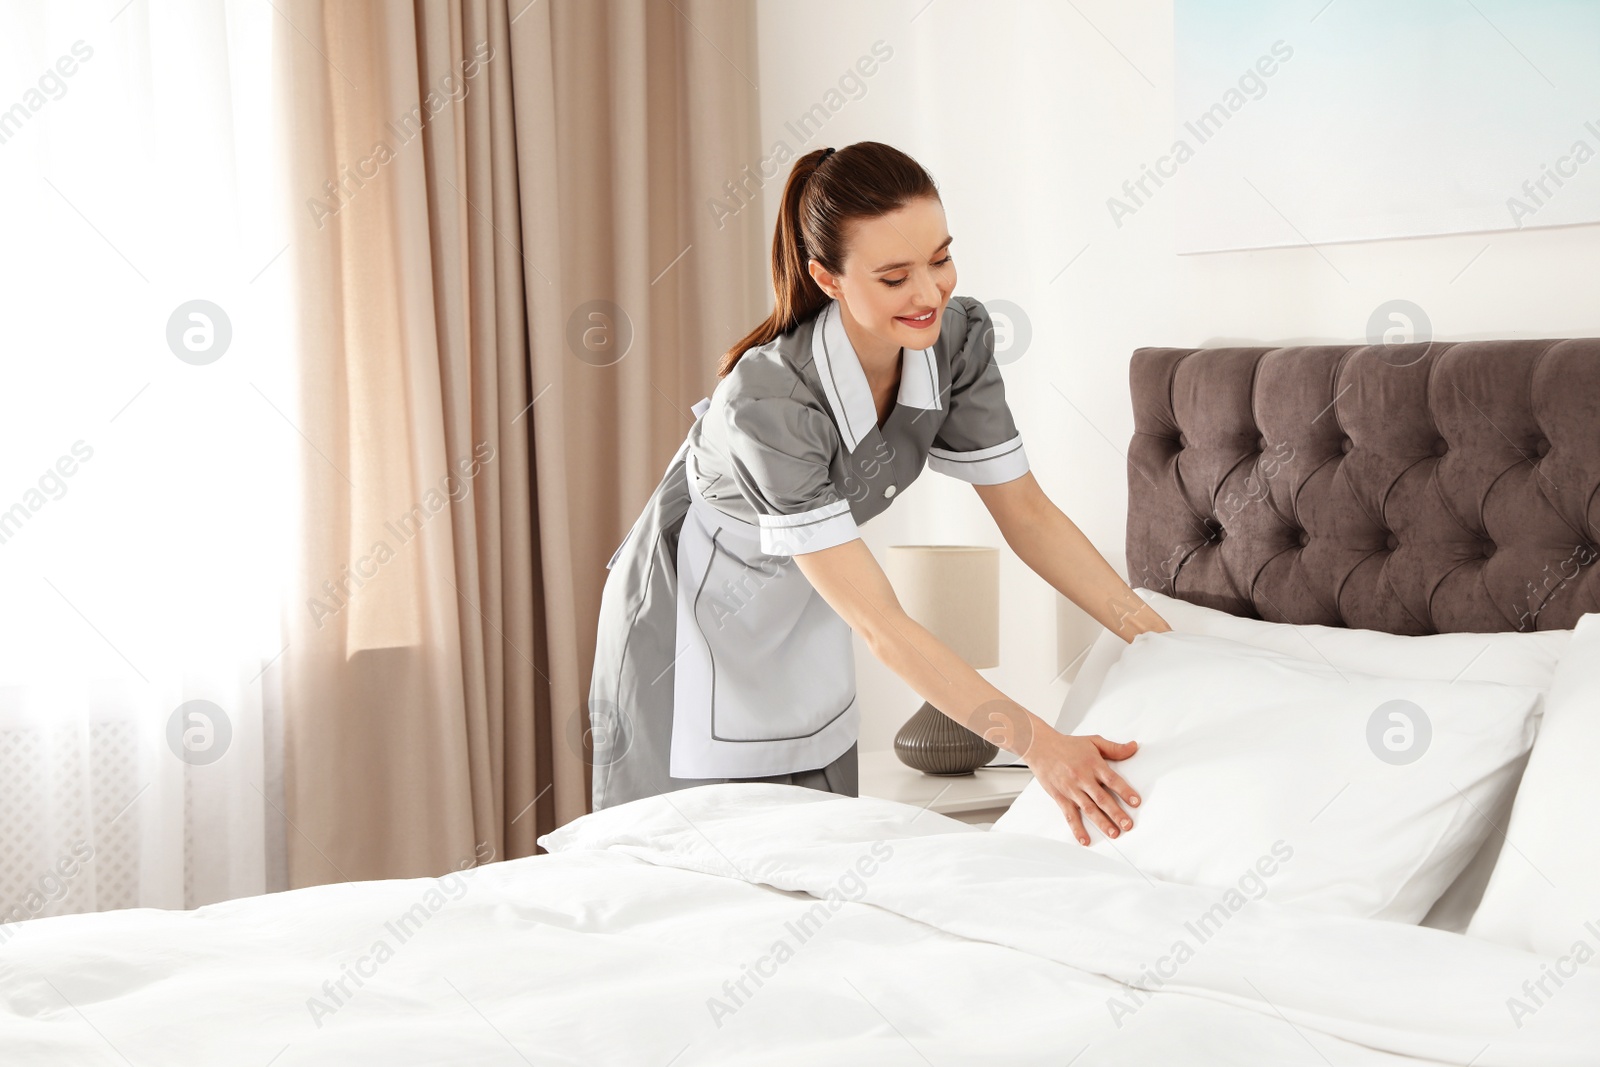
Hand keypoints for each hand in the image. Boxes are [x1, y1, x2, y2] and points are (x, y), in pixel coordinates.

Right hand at [1023, 727, 1140, 844]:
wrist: (1040, 747)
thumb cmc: (1067, 746)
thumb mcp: (1093, 742)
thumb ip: (1114, 748)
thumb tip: (1133, 747)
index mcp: (1093, 765)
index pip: (1112, 780)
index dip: (1125, 791)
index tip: (1135, 802)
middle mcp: (1082, 778)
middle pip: (1102, 798)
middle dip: (1116, 813)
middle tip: (1127, 825)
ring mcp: (1071, 790)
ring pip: (1089, 809)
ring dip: (1101, 822)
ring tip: (1113, 833)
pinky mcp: (1061, 797)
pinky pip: (1070, 815)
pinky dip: (1077, 829)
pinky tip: (1085, 839)